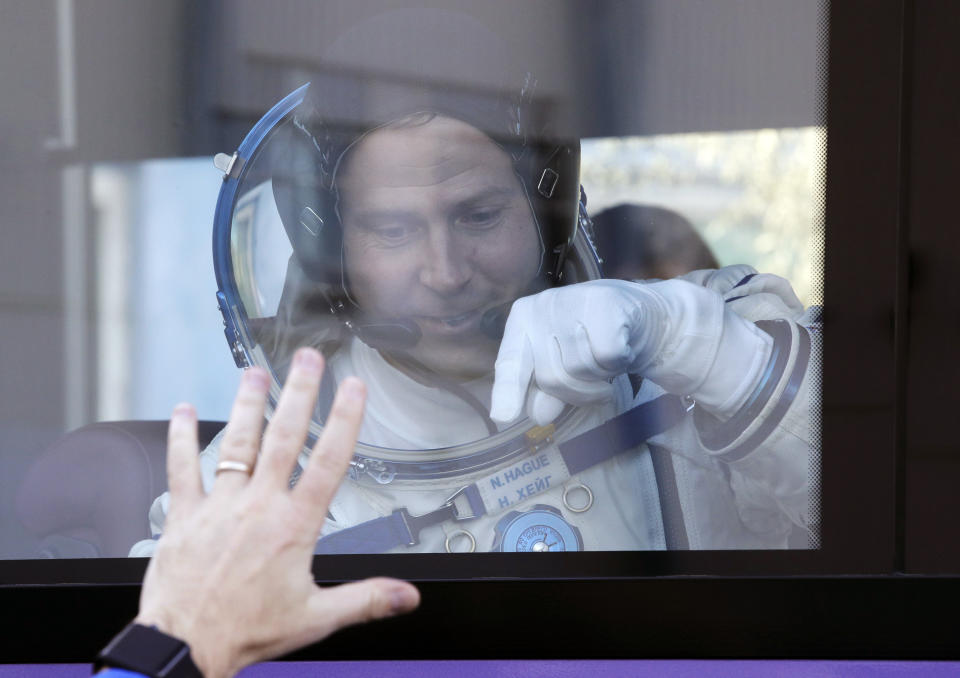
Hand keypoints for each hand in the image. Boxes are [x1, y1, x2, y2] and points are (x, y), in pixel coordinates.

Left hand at [135, 348, 419, 677]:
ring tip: (255, 372)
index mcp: (293, 525)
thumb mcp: (315, 618)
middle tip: (307, 358)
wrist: (183, 647)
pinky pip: (182, 468)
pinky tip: (183, 411)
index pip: (328, 461)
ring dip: (248, 404)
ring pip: (237, 443)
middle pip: (284, 437)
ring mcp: (219, 506)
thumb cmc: (245, 632)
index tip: (353, 388)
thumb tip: (407, 596)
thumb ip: (366, 600)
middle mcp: (257, 506)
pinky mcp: (185, 515)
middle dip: (299, 392)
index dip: (345, 419)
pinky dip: (180, 437)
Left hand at [489, 278, 772, 424]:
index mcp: (524, 318)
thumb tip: (537, 414)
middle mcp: (543, 305)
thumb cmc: (594, 340)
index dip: (507, 391)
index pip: (512, 361)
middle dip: (575, 390)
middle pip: (550, 376)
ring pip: (579, 369)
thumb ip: (546, 388)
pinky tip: (622, 348)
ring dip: (600, 377)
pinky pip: (606, 357)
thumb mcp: (565, 364)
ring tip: (606, 358)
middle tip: (593, 376)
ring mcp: (573, 301)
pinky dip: (617, 364)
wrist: (644, 316)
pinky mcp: (606, 303)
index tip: (503, 418)